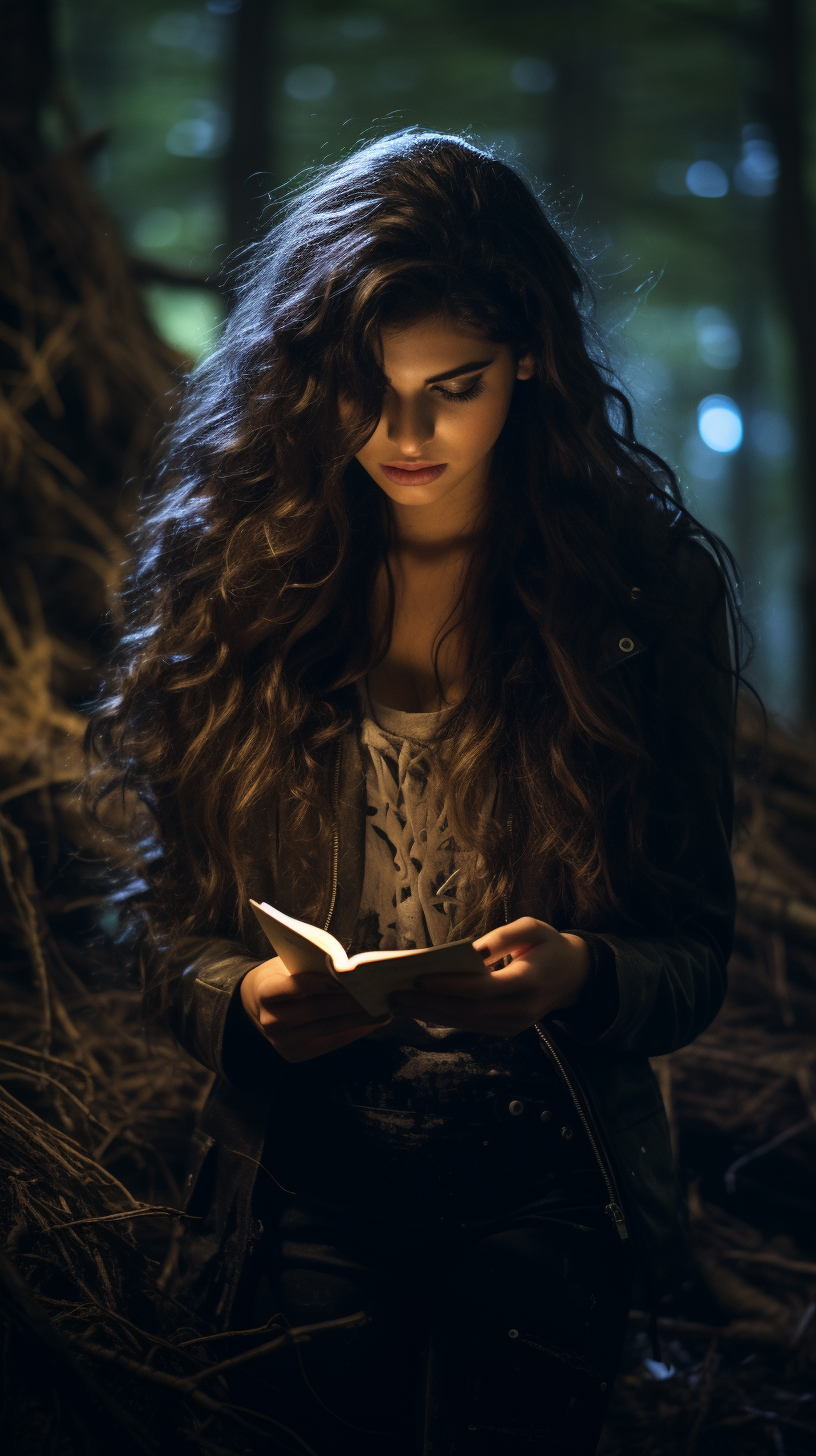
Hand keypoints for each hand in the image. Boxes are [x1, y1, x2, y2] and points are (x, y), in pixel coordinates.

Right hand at [240, 956, 390, 1062]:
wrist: (258, 1003)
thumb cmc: (283, 974)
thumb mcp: (290, 962)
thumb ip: (313, 965)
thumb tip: (349, 970)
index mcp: (265, 991)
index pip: (294, 986)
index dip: (321, 982)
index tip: (348, 976)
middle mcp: (270, 1020)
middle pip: (317, 1010)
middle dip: (350, 1002)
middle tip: (379, 993)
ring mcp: (282, 1041)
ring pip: (327, 1029)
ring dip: (358, 1020)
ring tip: (383, 1010)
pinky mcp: (295, 1054)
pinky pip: (330, 1042)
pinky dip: (353, 1032)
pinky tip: (372, 1023)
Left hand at [388, 917, 590, 1034]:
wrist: (573, 976)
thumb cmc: (548, 945)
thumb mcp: (532, 928)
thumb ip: (502, 937)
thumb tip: (471, 951)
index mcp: (528, 983)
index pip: (483, 989)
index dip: (450, 986)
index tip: (420, 978)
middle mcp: (521, 1010)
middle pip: (467, 1010)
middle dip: (427, 1004)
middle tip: (395, 995)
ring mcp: (514, 1025)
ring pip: (465, 1022)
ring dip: (429, 1014)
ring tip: (398, 1003)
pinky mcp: (506, 1029)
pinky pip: (470, 1025)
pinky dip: (442, 1017)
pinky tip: (419, 1009)